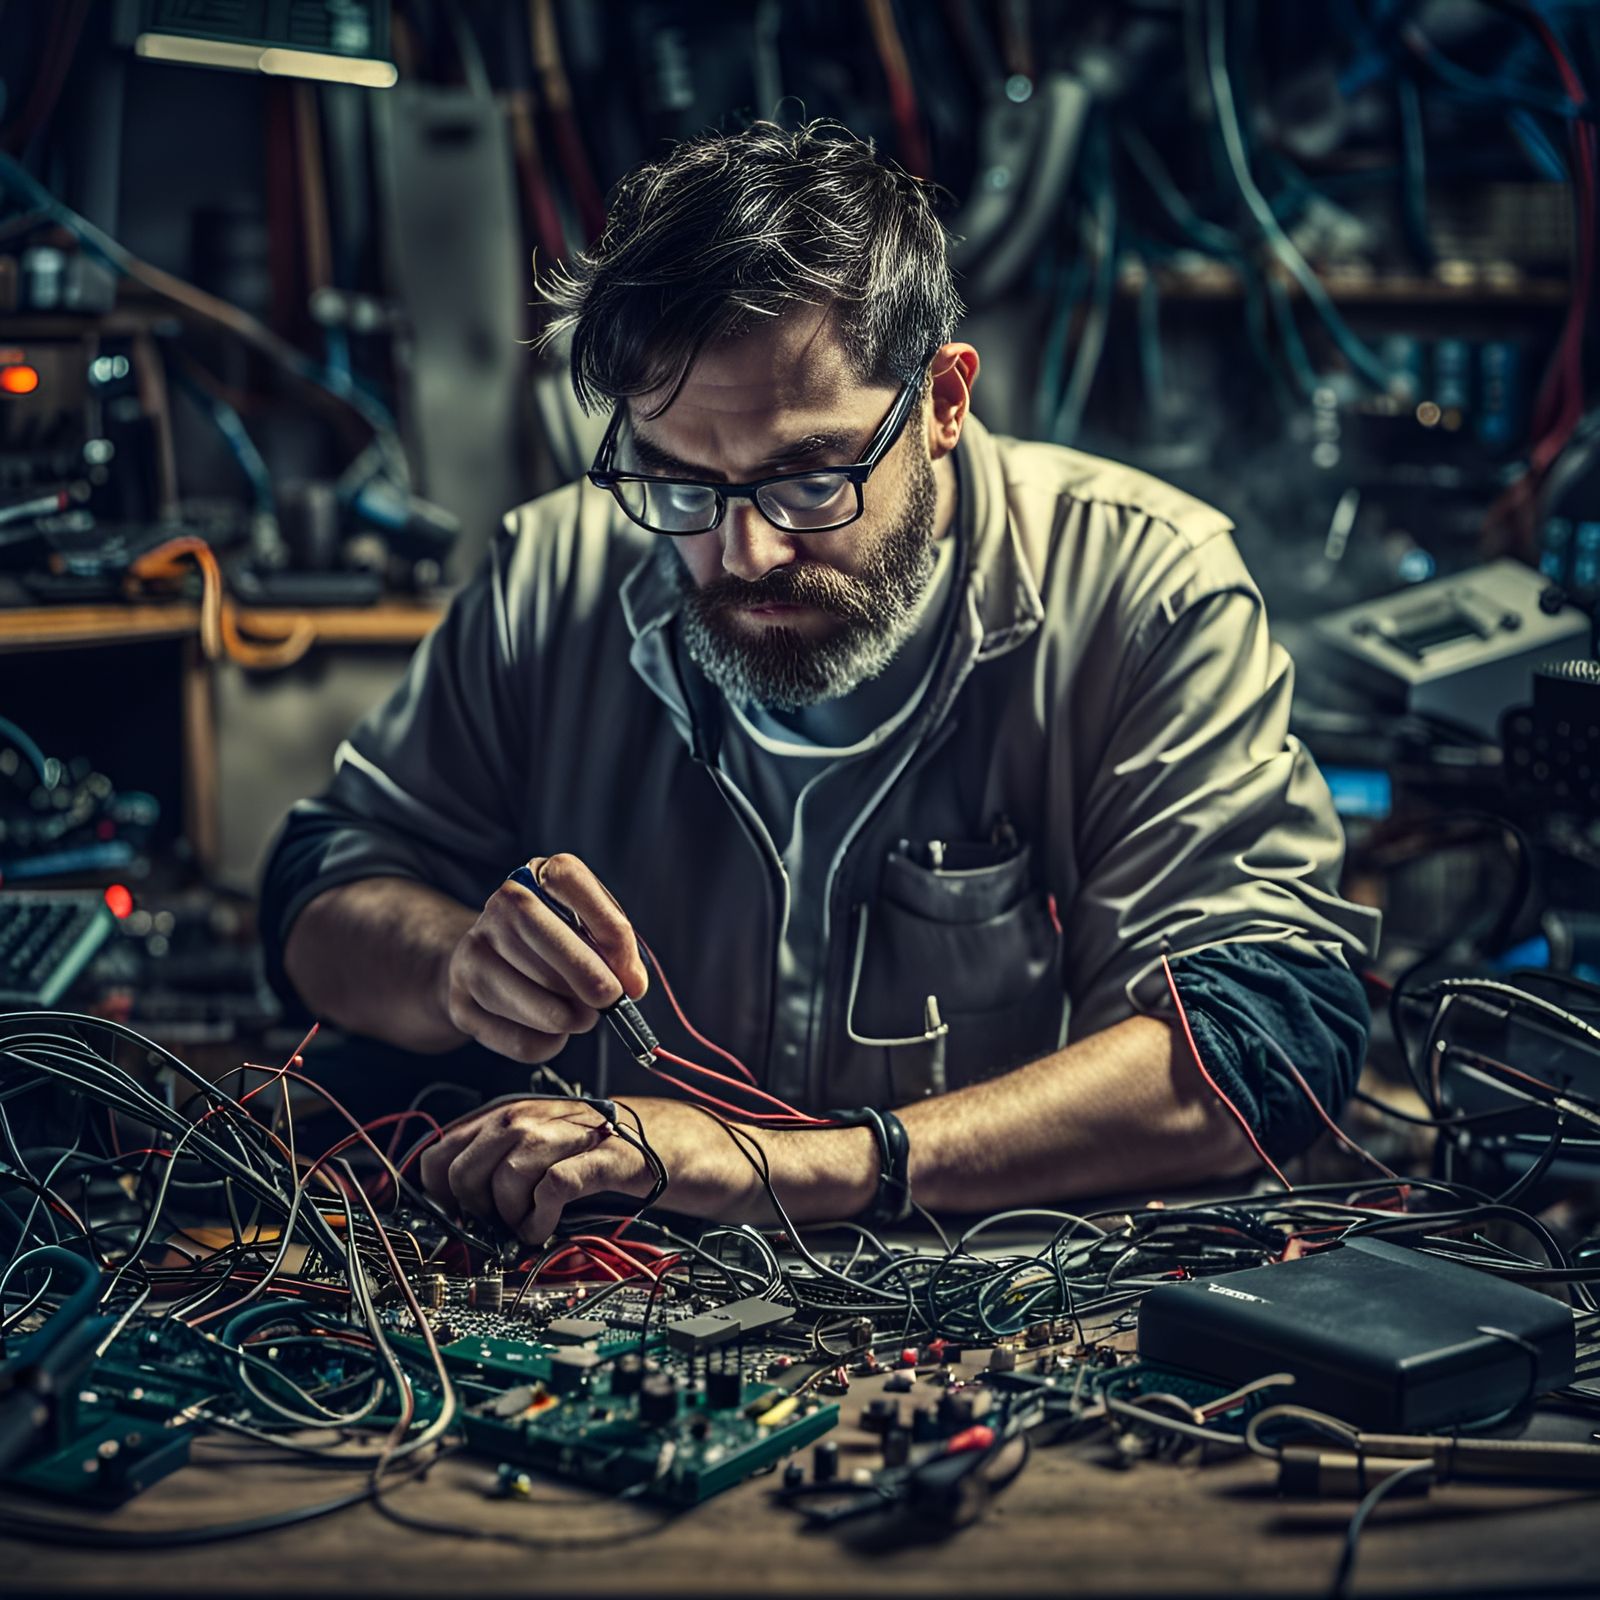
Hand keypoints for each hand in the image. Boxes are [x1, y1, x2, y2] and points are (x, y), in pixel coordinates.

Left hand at [418, 1096, 880, 1243]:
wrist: (746, 1159)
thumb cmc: (673, 1161)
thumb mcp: (598, 1159)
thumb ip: (548, 1167)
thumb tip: (484, 1201)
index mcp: (562, 1110)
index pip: (475, 1123)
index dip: (442, 1163)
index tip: (438, 1203)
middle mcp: (576, 1112)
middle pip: (487, 1135)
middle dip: (466, 1187)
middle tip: (477, 1224)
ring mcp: (604, 1131)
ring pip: (518, 1152)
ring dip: (503, 1201)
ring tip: (515, 1232)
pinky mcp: (631, 1157)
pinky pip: (566, 1176)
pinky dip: (541, 1207)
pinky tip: (543, 1230)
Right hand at [438, 853, 648, 1064]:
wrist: (492, 965)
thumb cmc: (556, 946)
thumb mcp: (590, 930)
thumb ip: (616, 949)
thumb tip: (632, 984)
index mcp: (538, 876)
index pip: (569, 879)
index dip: (608, 928)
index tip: (629, 972)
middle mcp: (499, 906)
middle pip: (537, 929)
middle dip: (584, 974)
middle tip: (611, 1001)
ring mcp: (473, 952)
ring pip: (524, 990)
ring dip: (566, 1015)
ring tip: (581, 1016)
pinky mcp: (461, 1001)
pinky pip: (512, 1034)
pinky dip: (545, 1043)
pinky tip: (554, 1034)